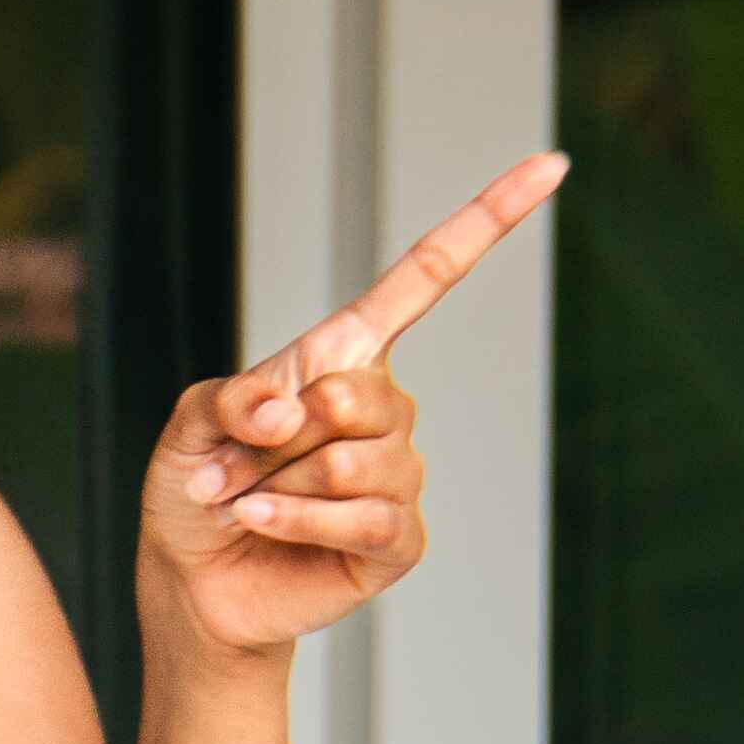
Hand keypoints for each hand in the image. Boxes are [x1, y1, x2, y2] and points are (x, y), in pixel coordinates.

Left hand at [139, 153, 566, 660]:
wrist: (192, 578)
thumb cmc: (196, 488)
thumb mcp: (191, 424)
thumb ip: (234, 399)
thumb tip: (296, 410)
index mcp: (344, 355)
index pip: (427, 278)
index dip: (488, 220)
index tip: (552, 164)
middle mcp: (384, 407)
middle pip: (359, 396)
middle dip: (278, 438)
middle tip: (234, 465)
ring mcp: (399, 474)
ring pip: (357, 463)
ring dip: (280, 486)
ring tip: (246, 501)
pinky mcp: (397, 539)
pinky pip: (367, 518)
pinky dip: (300, 521)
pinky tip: (262, 524)